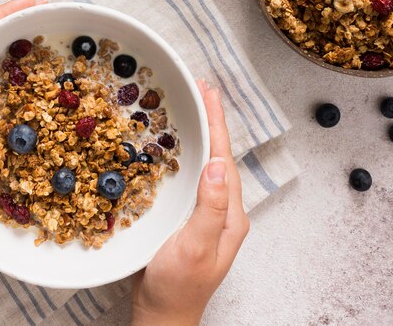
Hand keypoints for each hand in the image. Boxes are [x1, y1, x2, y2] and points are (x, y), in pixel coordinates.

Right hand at [131, 81, 249, 325]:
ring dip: (202, 134)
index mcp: (229, 214)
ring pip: (207, 163)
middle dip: (212, 121)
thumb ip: (208, 208)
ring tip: (193, 108)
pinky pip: (193, 176)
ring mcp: (207, 213)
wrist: (162, 316)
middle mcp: (223, 210)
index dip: (217, 123)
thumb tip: (215, 164)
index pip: (224, 158)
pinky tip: (178, 146)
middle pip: (219, 155)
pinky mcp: (191, 216)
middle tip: (201, 90)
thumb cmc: (178, 287)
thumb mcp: (194, 247)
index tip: (209, 93)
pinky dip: (188, 153)